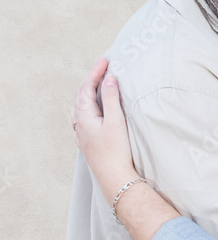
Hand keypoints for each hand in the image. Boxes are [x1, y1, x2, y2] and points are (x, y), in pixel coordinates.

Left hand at [72, 57, 138, 204]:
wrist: (115, 179)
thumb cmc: (115, 152)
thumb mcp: (115, 121)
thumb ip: (110, 98)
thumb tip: (108, 79)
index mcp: (84, 117)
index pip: (87, 87)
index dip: (95, 72)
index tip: (105, 60)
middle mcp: (80, 125)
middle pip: (81, 96)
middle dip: (91, 80)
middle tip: (103, 68)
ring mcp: (82, 135)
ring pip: (81, 108)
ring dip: (89, 94)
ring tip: (98, 86)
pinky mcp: (88, 143)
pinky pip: (84, 119)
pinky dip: (89, 108)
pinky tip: (93, 113)